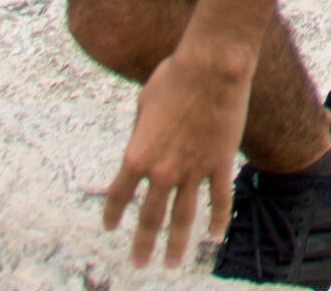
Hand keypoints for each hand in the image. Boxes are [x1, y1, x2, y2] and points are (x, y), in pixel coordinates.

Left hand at [100, 29, 262, 266]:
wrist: (212, 67)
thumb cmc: (174, 76)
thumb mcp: (145, 104)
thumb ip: (142, 133)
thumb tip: (146, 145)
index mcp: (137, 156)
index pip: (118, 195)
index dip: (113, 214)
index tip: (110, 228)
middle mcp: (162, 171)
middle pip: (150, 218)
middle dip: (143, 244)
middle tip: (139, 265)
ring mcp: (193, 171)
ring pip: (183, 219)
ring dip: (176, 245)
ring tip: (171, 264)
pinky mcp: (220, 164)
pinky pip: (218, 200)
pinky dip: (217, 221)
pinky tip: (214, 237)